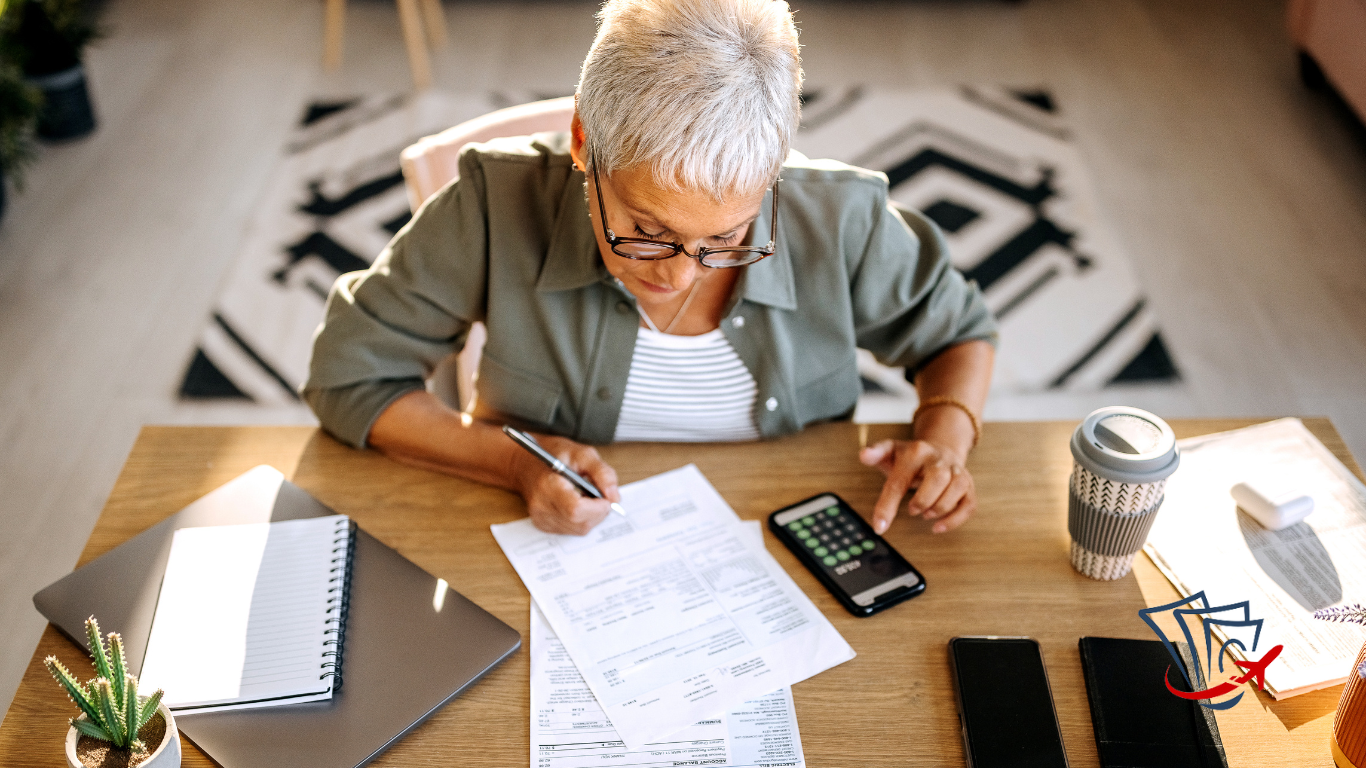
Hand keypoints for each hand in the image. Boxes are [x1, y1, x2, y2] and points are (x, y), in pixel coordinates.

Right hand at [509, 434, 620, 534]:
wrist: (525, 463)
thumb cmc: (552, 455)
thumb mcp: (582, 453)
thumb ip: (602, 473)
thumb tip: (614, 497)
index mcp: (548, 486)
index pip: (576, 510)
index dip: (597, 507)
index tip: (605, 497)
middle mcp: (542, 507)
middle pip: (581, 523)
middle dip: (598, 511)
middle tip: (597, 493)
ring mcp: (541, 519)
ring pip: (580, 529)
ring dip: (591, 516)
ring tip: (585, 496)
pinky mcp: (544, 526)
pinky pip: (573, 529)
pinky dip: (582, 519)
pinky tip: (577, 503)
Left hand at [859, 439, 975, 534]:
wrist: (940, 449)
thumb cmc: (911, 457)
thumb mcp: (890, 451)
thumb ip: (876, 452)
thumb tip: (863, 455)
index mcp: (916, 451)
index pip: (900, 480)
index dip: (887, 505)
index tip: (879, 527)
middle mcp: (939, 459)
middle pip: (938, 479)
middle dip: (923, 500)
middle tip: (912, 510)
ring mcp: (957, 471)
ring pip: (957, 489)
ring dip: (940, 508)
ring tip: (925, 514)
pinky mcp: (969, 485)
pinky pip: (969, 504)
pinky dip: (955, 519)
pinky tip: (939, 526)